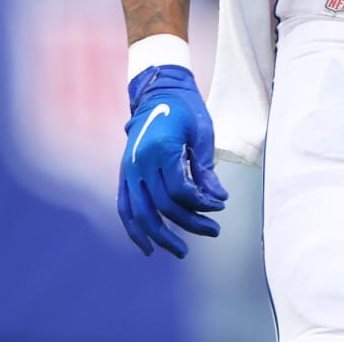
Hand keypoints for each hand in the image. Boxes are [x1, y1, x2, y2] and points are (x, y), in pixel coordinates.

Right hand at [117, 65, 227, 257]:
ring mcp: (128, 170)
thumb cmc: (186, 111)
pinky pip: (125, 208)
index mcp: (162, 150)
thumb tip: (217, 200)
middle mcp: (140, 163)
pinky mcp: (124, 175)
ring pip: (139, 214)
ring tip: (179, 251)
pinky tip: (147, 245)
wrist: (158, 93)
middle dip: (189, 224)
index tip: (219, 208)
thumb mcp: (203, 135)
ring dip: (159, 236)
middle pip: (162, 207)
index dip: (201, 204)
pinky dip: (134, 229)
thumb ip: (206, 170)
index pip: (180, 190)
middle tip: (213, 232)